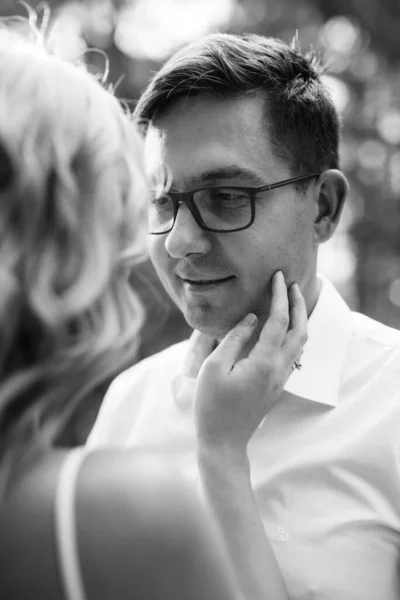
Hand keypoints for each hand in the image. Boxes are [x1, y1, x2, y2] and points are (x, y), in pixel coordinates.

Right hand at [194, 271, 306, 452]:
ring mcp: (280, 379)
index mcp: (263, 363)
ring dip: (299, 319)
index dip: (280, 296)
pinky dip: (293, 334)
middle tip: (292, 284)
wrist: (223, 442)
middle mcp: (278, 370)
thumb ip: (234, 339)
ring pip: (300, 343)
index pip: (279, 321)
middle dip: (298, 304)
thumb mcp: (214, 367)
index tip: (279, 277)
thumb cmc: (212, 405)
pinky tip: (282, 328)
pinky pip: (292, 354)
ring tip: (290, 301)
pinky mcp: (276, 386)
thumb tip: (250, 319)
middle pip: (300, 330)